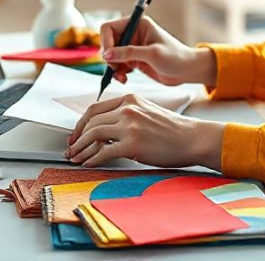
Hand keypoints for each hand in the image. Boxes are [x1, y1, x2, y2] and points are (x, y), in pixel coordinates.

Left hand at [64, 94, 225, 168]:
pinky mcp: (133, 144)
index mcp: (130, 99)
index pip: (94, 109)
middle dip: (77, 138)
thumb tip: (102, 131)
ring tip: (75, 158)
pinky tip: (89, 164)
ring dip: (80, 149)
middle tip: (71, 150)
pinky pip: (104, 151)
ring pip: (94, 135)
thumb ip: (126, 115)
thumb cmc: (172, 129)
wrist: (193, 138)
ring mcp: (130, 126)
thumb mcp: (147, 112)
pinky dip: (92, 159)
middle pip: (91, 122)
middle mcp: (128, 109)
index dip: (80, 124)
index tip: (75, 135)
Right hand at [100, 17, 216, 86]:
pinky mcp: (133, 60)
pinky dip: (117, 73)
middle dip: (109, 57)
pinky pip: (117, 65)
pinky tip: (124, 79)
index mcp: (138, 24)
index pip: (109, 28)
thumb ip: (128, 53)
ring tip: (121, 78)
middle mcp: (133, 33)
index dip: (105, 42)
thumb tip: (106, 54)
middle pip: (108, 42)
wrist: (187, 71)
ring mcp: (132, 47)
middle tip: (115, 69)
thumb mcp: (152, 54)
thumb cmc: (175, 57)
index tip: (108, 57)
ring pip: (111, 56)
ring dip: (112, 67)